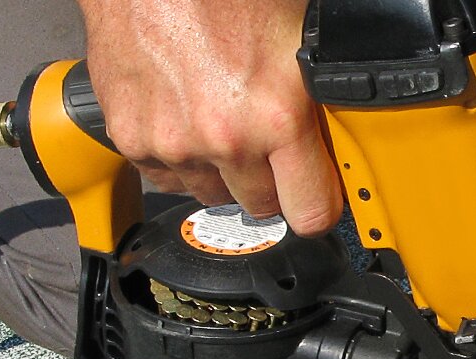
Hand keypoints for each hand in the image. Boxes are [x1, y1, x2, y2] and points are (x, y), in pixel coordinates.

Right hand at [75, 0, 341, 235]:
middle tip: (267, 145)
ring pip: (211, 193)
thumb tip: (344, 113)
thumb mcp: (295, 30)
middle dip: (270, 182)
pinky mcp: (131, 139)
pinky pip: (166, 177)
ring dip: (221, 171)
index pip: (311, 211)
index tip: (317, 196)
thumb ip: (319, 84)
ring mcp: (173, 143)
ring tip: (220, 121)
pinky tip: (185, 119)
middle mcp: (225, 138)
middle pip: (260, 206)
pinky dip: (177, 158)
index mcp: (277, 114)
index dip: (319, 205)